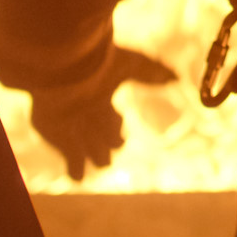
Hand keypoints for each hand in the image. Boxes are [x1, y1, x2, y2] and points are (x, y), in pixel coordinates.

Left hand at [29, 46, 177, 180]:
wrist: (64, 72)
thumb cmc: (97, 66)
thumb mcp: (131, 64)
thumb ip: (152, 72)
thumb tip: (177, 77)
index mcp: (100, 102)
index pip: (112, 123)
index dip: (116, 127)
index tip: (114, 114)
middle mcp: (86, 119)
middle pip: (106, 143)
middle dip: (110, 141)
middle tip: (106, 128)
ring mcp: (72, 131)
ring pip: (96, 158)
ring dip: (99, 155)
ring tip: (92, 140)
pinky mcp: (59, 141)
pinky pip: (74, 168)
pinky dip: (77, 172)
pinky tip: (77, 170)